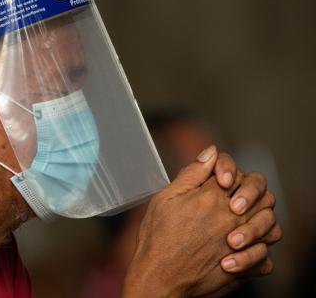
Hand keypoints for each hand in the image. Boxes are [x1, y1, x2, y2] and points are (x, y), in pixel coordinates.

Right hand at [120, 147, 279, 296]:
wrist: (160, 278)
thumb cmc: (158, 239)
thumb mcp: (166, 198)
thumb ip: (192, 173)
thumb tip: (210, 152)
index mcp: (213, 197)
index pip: (235, 172)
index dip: (227, 171)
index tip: (216, 180)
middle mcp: (232, 218)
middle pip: (261, 194)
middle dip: (250, 191)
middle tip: (234, 201)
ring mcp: (242, 243)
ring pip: (271, 225)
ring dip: (260, 221)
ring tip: (240, 225)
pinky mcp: (245, 268)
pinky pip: (266, 257)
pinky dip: (258, 252)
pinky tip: (241, 250)